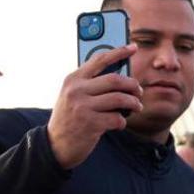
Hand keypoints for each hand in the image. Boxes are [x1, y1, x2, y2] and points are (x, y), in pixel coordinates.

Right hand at [47, 44, 142, 168]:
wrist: (54, 146)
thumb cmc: (69, 118)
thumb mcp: (72, 96)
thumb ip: (89, 83)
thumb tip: (120, 74)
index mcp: (73, 79)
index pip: (99, 59)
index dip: (119, 52)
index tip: (133, 47)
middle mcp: (76, 90)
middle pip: (115, 80)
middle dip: (132, 85)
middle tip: (138, 91)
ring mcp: (83, 107)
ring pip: (120, 99)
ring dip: (133, 103)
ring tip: (136, 107)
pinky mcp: (90, 124)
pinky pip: (117, 118)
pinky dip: (122, 121)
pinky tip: (119, 123)